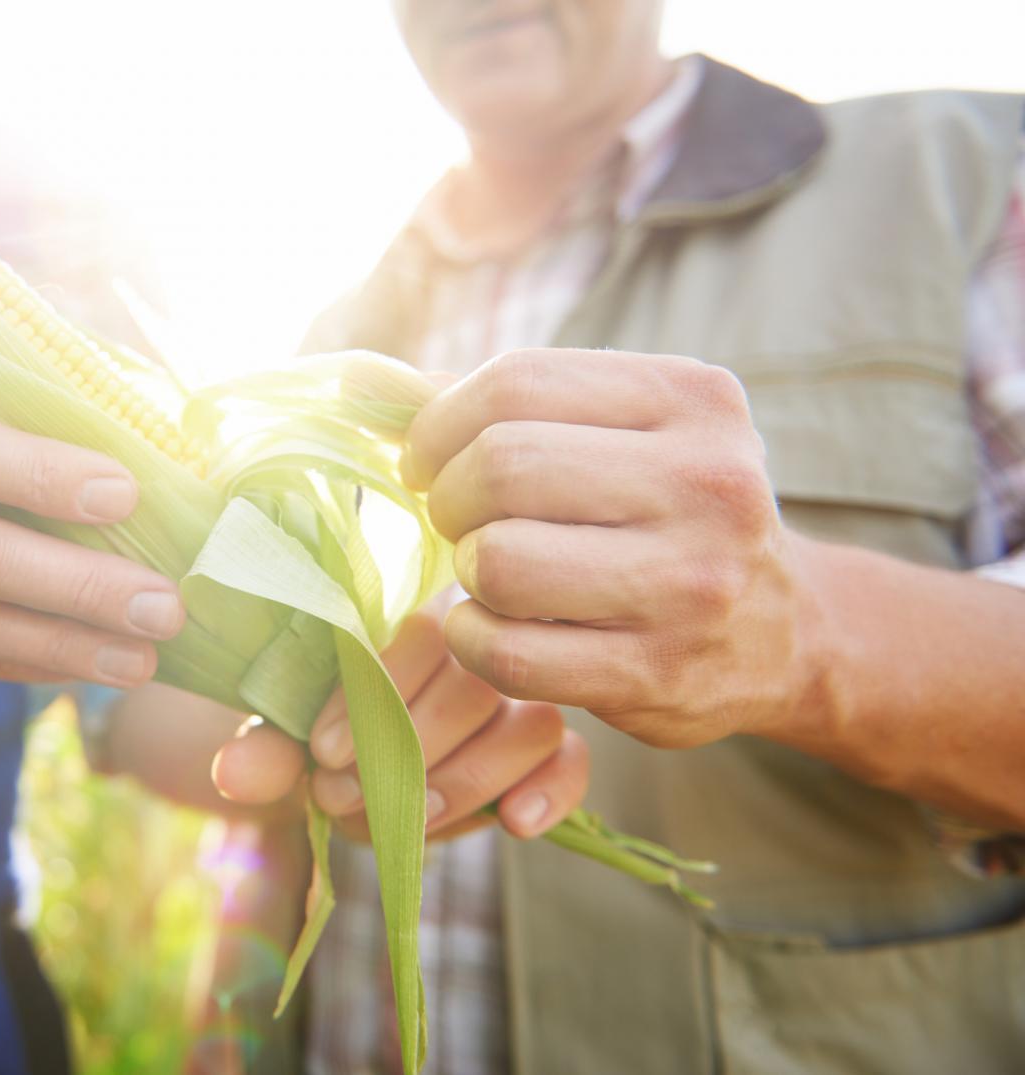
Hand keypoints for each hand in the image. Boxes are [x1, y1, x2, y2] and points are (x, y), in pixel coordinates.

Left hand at [210, 613, 588, 840]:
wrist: (351, 765)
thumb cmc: (325, 735)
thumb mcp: (289, 740)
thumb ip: (269, 750)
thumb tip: (233, 774)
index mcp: (414, 617)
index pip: (417, 634)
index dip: (371, 699)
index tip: (320, 755)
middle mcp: (478, 647)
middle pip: (474, 685)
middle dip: (407, 752)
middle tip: (345, 795)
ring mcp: (521, 697)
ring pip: (528, 725)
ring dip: (464, 780)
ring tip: (407, 819)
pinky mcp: (552, 750)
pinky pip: (573, 760)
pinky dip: (551, 791)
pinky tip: (514, 823)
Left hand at [405, 348, 818, 747]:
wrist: (787, 633)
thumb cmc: (665, 514)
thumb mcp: (619, 432)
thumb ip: (498, 403)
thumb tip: (361, 381)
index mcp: (693, 399)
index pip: (516, 384)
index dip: (439, 423)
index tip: (427, 458)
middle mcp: (709, 483)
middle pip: (502, 467)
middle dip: (448, 497)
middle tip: (455, 521)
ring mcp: (691, 585)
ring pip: (501, 562)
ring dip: (465, 572)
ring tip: (486, 573)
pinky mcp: (659, 673)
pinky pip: (509, 653)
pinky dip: (471, 639)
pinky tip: (487, 628)